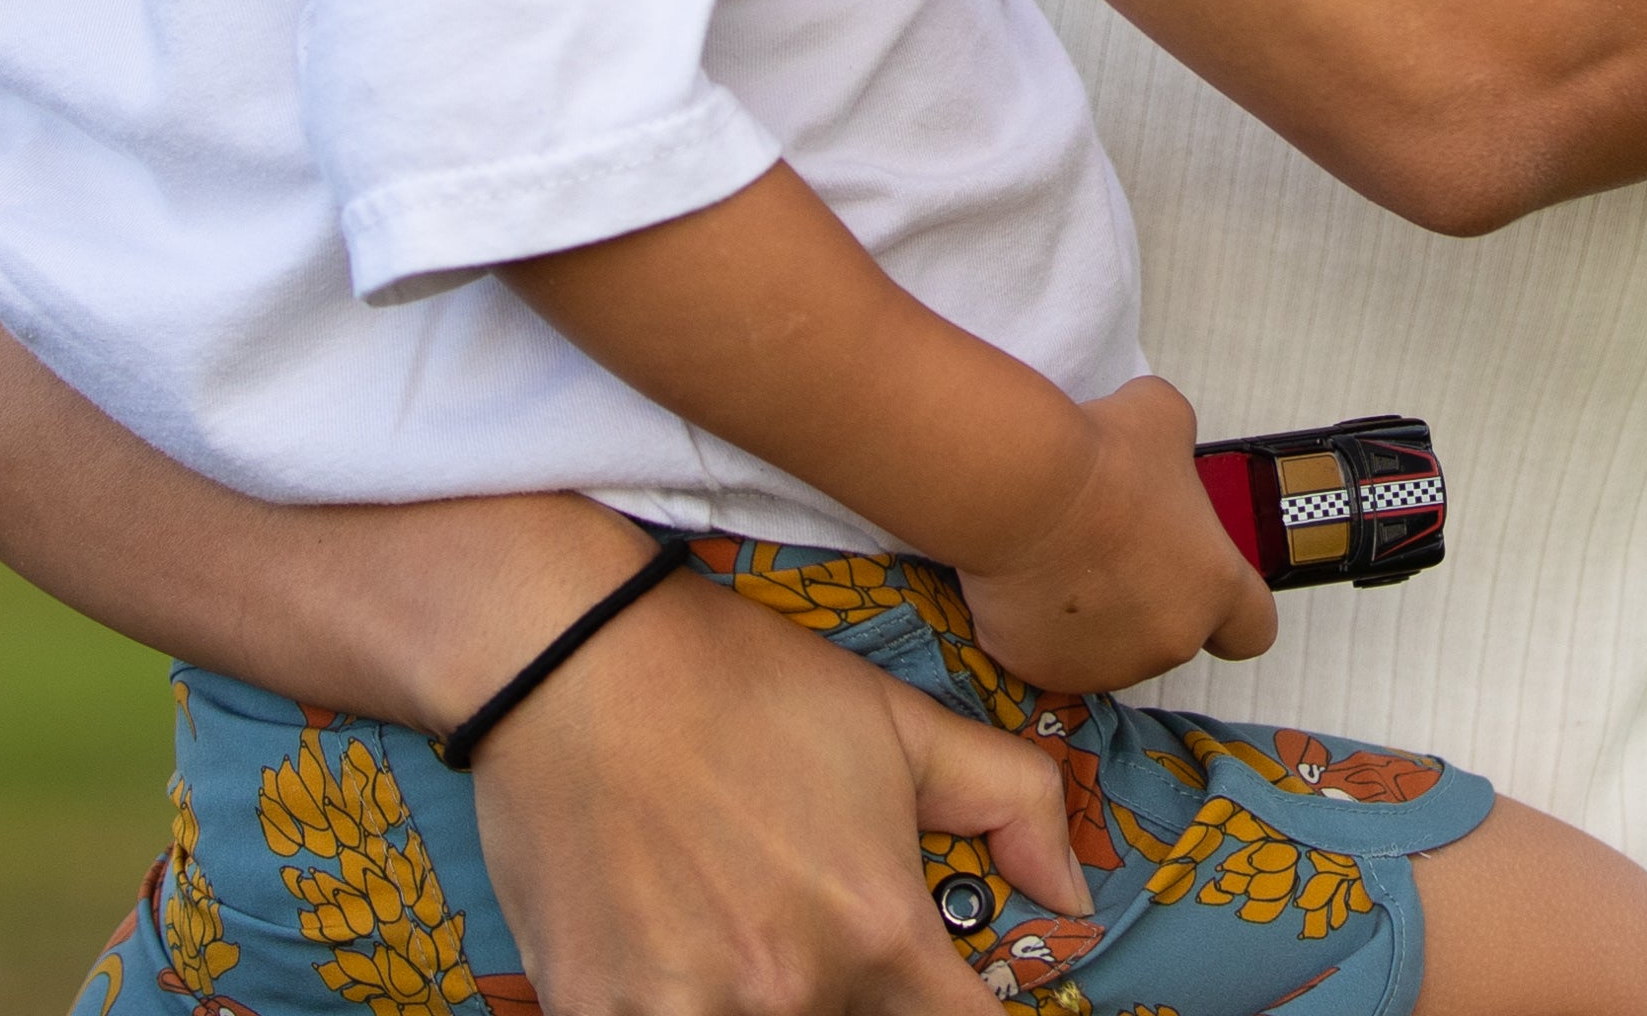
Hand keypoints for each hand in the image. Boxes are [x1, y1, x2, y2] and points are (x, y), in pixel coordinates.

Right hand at [470, 567, 1078, 1015]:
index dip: (960, 1012)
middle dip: (856, 994)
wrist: (572, 665)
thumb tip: (1073, 894)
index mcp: (879, 932)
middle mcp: (793, 991)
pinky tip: (673, 948)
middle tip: (802, 912)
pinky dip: (681, 1002)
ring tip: (735, 926)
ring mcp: (692, 1013)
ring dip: (761, 998)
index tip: (940, 988)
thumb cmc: (742, 686)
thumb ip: (1012, 803)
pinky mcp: (602, 1014)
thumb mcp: (901, 724)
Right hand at [948, 378, 1278, 699]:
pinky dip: (1036, 624)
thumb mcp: (1165, 421)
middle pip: (1170, 632)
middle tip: (1110, 547)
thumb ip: (1178, 449)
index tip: (1202, 587)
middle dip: (1146, 599)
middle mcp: (1169, 639)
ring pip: (1108, 648)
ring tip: (1061, 557)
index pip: (1252, 630)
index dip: (1230, 611)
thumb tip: (1159, 447)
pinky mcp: (1043, 669)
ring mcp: (1105, 663)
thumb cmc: (1101, 457)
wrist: (1022, 488)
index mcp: (1214, 586)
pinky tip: (1024, 577)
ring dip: (1094, 617)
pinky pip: (1047, 650)